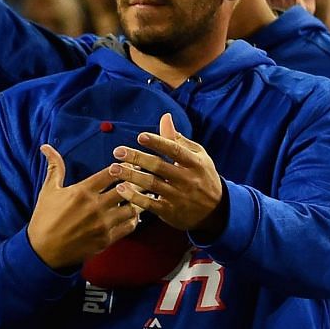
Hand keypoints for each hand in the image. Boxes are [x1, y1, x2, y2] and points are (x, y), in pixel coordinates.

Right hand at [27, 144, 144, 270]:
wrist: (43, 251)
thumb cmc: (45, 218)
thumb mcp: (48, 191)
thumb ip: (55, 167)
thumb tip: (47, 146)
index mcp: (83, 191)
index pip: (111, 173)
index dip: (124, 167)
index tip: (130, 165)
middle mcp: (95, 207)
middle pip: (127, 189)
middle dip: (136, 182)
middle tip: (142, 178)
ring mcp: (102, 224)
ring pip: (132, 208)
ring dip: (137, 201)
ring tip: (141, 196)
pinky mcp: (106, 239)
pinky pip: (129, 226)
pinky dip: (133, 219)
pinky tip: (132, 215)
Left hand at [109, 114, 227, 236]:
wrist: (216, 210)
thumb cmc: (203, 176)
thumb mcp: (197, 156)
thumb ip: (178, 139)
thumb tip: (165, 117)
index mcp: (195, 163)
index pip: (175, 150)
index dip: (158, 142)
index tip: (140, 136)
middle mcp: (187, 179)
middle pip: (159, 166)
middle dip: (137, 158)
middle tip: (118, 151)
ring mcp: (178, 196)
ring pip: (152, 184)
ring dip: (131, 176)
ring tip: (113, 168)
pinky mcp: (170, 211)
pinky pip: (149, 204)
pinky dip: (134, 197)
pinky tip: (121, 189)